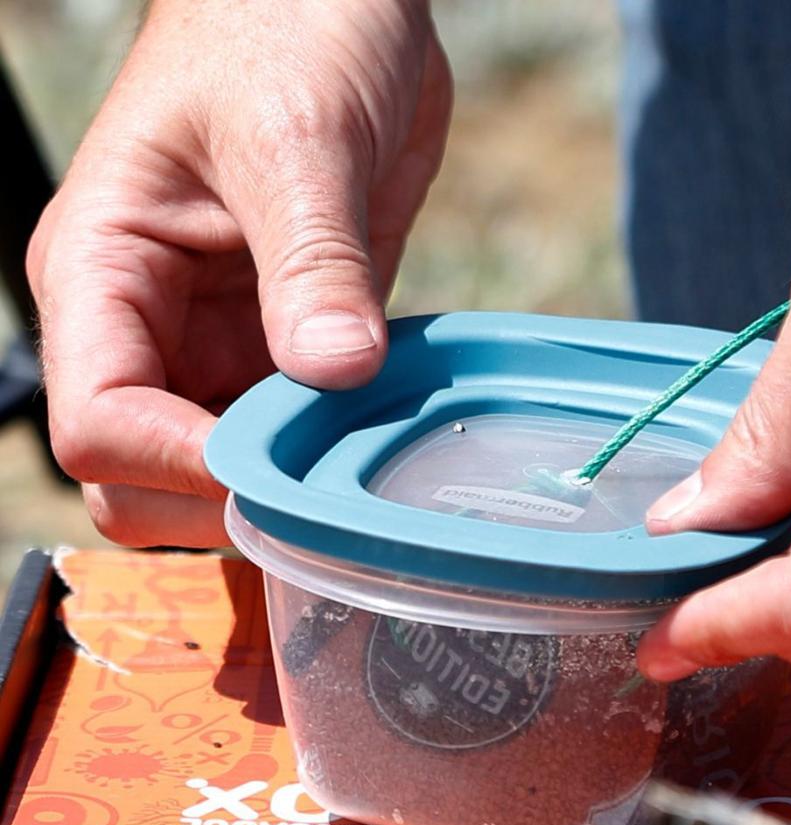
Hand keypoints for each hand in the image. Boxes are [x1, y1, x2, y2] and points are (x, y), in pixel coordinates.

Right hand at [28, 0, 450, 546]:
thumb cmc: (284, 27)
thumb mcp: (298, 138)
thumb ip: (314, 261)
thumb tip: (334, 371)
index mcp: (105, 273)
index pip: (97, 424)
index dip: (178, 469)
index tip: (276, 477)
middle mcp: (151, 324)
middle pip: (142, 478)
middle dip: (221, 503)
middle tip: (326, 495)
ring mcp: (222, 341)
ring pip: (220, 473)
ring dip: (285, 491)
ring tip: (364, 475)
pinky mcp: (292, 342)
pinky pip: (297, 434)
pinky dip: (333, 459)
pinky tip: (386, 447)